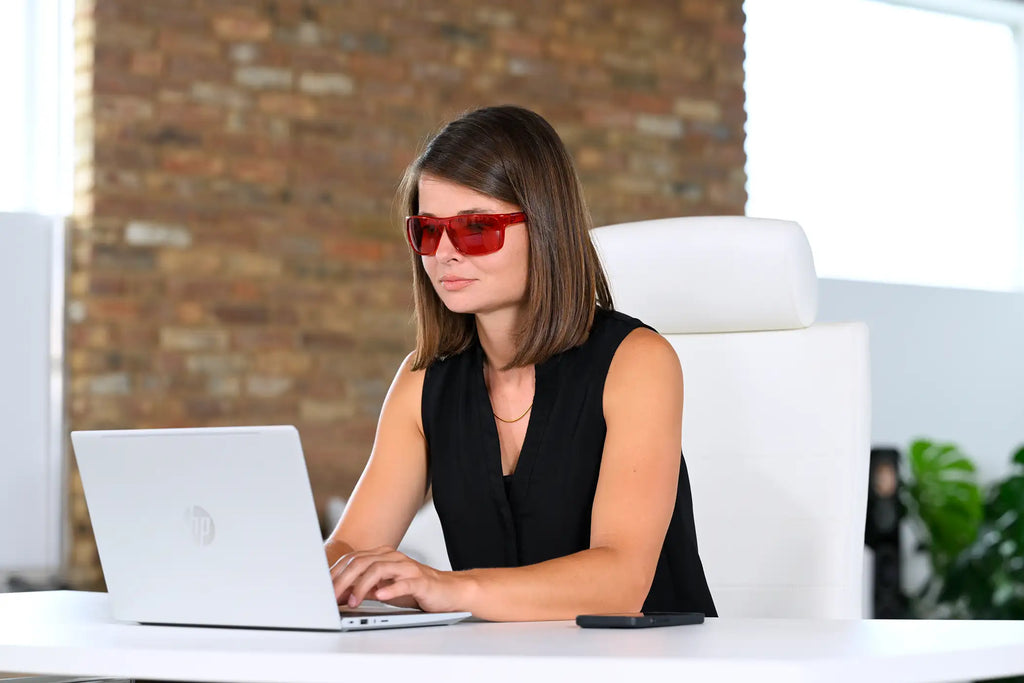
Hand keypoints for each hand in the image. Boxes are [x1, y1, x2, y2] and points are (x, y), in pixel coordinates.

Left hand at [330, 546, 469, 613]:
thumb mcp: (384, 589)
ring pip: (379, 569)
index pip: (353, 559)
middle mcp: (394, 558)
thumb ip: (364, 589)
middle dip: (343, 580)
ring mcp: (408, 567)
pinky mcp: (421, 580)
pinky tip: (379, 596)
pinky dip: (390, 589)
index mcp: (383, 556)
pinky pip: (404, 582)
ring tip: (352, 601)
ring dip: (362, 586)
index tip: (323, 590)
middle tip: (331, 597)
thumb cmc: (416, 590)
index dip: (336, 574)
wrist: (449, 591)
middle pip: (362, 562)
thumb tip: (339, 595)